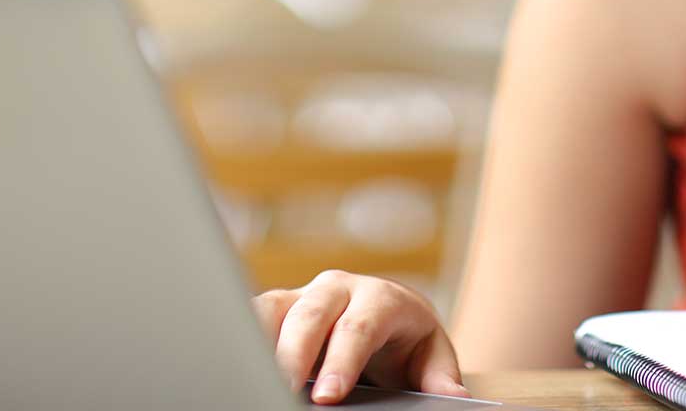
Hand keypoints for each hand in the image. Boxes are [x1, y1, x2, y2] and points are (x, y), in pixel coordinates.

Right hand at [253, 269, 469, 404]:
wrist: (388, 316)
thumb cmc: (407, 341)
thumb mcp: (431, 357)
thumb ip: (439, 376)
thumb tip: (453, 396)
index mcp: (380, 297)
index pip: (359, 326)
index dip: (343, 360)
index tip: (329, 396)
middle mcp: (338, 288)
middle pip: (310, 315)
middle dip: (293, 354)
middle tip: (281, 389)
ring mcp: (304, 294)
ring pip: (273, 308)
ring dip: (256, 339)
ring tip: (245, 372)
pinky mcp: (277, 307)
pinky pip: (252, 314)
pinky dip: (240, 334)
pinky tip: (232, 360)